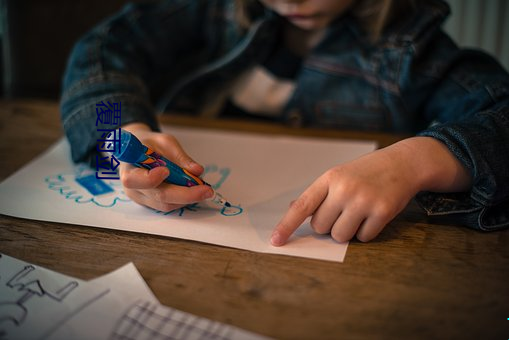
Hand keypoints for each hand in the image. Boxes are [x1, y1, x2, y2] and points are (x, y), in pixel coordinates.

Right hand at [119, 123, 213, 211]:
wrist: (139, 151)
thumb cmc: (150, 144)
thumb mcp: (165, 142)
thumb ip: (180, 156)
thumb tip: (197, 170)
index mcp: (129, 168)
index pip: (134, 179)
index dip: (151, 178)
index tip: (166, 171)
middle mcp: (133, 188)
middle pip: (158, 196)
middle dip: (185, 194)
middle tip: (206, 190)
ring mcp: (142, 198)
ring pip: (167, 204)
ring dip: (188, 198)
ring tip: (203, 188)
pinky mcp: (152, 203)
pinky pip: (169, 205)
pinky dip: (184, 199)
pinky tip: (194, 190)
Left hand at [270, 137, 471, 244]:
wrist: (402, 163)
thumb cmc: (364, 172)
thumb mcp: (338, 175)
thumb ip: (317, 194)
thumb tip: (292, 210)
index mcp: (328, 178)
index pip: (302, 207)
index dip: (286, 226)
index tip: (275, 241)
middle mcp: (344, 188)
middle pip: (320, 228)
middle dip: (329, 225)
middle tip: (343, 210)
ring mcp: (363, 200)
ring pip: (340, 236)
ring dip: (347, 231)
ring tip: (358, 213)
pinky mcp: (382, 211)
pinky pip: (363, 238)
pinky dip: (366, 232)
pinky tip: (373, 215)